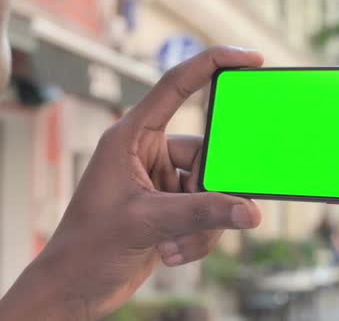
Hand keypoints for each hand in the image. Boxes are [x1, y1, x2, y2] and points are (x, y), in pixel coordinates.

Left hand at [0, 46, 263, 319]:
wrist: (75, 289)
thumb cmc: (87, 248)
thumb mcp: (145, 222)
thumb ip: (201, 214)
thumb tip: (250, 211)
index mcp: (132, 136)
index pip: (176, 85)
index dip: (214, 64)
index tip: (252, 59)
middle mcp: (150, 153)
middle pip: (209, 152)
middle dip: (212, 191)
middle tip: (214, 211)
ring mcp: (164, 181)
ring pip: (212, 189)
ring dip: (203, 224)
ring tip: (173, 245)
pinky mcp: (173, 206)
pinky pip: (208, 212)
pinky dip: (200, 236)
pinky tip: (172, 252)